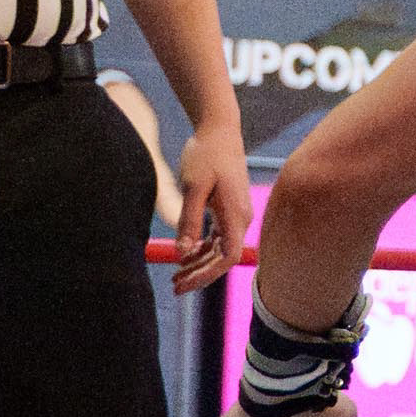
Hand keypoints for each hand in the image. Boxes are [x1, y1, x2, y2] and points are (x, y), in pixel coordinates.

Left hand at [170, 117, 251, 292]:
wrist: (219, 130)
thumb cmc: (207, 154)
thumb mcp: (194, 187)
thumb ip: (189, 220)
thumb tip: (183, 252)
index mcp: (236, 214)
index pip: (228, 258)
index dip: (207, 274)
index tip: (184, 283)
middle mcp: (241, 218)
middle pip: (224, 258)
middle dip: (200, 274)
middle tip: (174, 286)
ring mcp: (237, 214)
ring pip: (220, 250)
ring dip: (200, 264)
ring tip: (175, 275)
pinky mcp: (229, 209)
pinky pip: (218, 238)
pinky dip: (203, 249)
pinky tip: (185, 255)